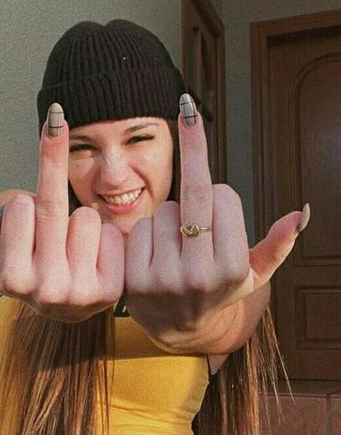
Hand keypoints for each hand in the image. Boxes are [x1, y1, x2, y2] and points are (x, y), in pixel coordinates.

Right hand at [0, 110, 124, 322]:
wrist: (69, 308)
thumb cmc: (29, 270)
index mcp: (13, 279)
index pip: (19, 207)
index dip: (21, 204)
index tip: (22, 207)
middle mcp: (45, 290)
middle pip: (51, 206)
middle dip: (53, 164)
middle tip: (56, 119)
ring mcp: (80, 292)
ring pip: (86, 217)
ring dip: (79, 222)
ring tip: (71, 247)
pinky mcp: (110, 290)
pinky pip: (110, 234)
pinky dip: (104, 238)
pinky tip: (94, 258)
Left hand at [124, 95, 309, 337]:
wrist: (177, 329)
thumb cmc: (219, 290)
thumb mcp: (254, 275)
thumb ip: (277, 245)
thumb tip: (302, 213)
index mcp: (232, 268)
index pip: (224, 197)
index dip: (222, 195)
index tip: (220, 206)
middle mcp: (199, 275)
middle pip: (195, 194)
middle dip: (193, 147)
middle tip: (187, 105)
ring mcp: (163, 278)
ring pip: (165, 210)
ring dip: (171, 215)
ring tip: (177, 244)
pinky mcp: (134, 279)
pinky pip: (141, 226)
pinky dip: (149, 230)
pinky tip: (156, 251)